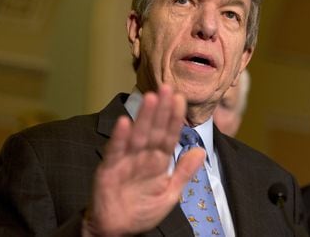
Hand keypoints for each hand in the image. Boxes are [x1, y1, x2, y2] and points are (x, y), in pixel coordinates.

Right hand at [83, 85, 204, 235]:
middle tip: (168, 88)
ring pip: (137, 135)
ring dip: (144, 116)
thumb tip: (201, 151)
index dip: (175, 118)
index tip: (181, 99)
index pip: (169, 135)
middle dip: (162, 109)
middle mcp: (143, 156)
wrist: (117, 231)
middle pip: (155, 129)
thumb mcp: (170, 193)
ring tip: (151, 97)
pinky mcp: (109, 169)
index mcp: (158, 161)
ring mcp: (126, 161)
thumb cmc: (142, 211)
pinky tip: (126, 122)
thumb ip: (183, 172)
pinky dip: (120, 137)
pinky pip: (116, 151)